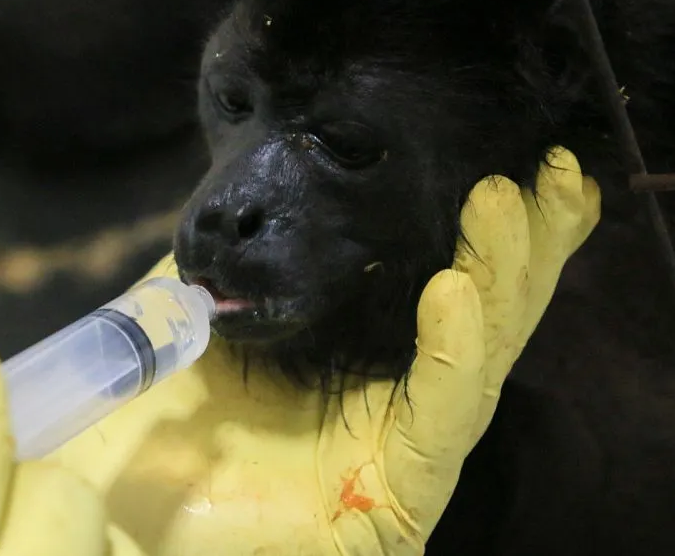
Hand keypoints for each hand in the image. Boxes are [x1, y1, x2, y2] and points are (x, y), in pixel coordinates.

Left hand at [83, 146, 600, 555]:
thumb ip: (217, 260)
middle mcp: (394, 404)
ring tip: (504, 202)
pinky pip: (435, 424)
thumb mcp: (181, 320)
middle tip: (554, 167)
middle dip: (524, 242)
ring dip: (497, 277)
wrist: (120, 519)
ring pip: (478, 363)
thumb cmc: (152, 430)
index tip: (516, 155)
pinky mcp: (393, 504)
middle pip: (484, 316)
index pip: (446, 283)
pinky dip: (451, 355)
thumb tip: (239, 180)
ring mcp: (400, 455)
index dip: (489, 229)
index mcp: (358, 359)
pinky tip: (454, 294)